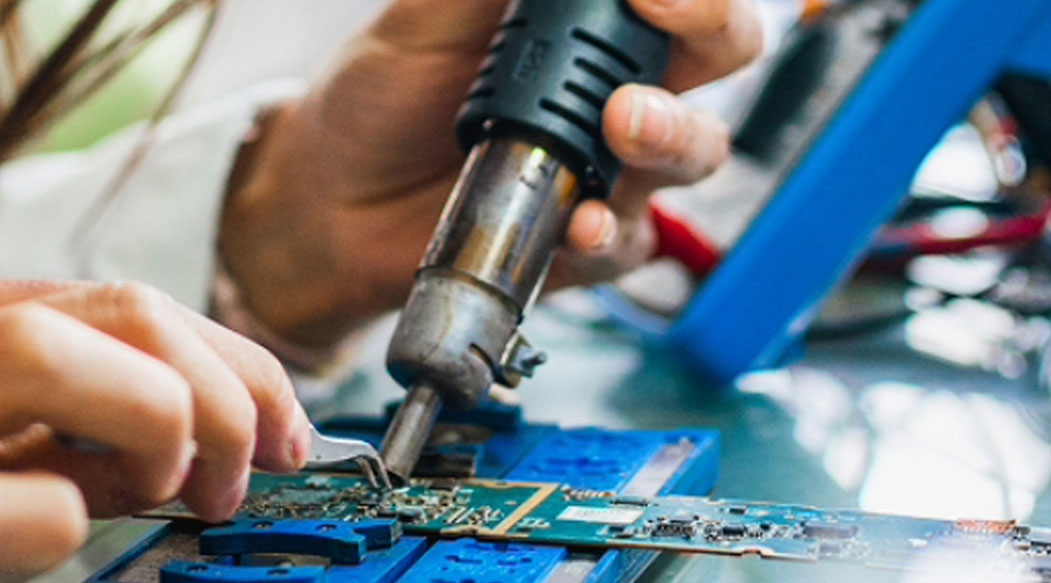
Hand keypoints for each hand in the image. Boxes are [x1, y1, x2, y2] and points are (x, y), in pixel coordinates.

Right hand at [0, 264, 310, 581]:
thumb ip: (67, 420)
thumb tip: (203, 433)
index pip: (129, 300)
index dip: (237, 363)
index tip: (284, 427)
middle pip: (117, 312)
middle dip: (220, 391)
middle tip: (233, 478)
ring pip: (46, 357)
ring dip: (154, 426)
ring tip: (163, 496)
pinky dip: (46, 518)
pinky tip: (62, 530)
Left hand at [220, 0, 761, 347]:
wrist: (330, 197)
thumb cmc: (380, 96)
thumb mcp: (425, 17)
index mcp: (588, 25)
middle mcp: (614, 90)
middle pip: (719, 55)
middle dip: (712, 36)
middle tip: (654, 34)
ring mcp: (607, 169)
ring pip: (693, 152)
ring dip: (672, 136)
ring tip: (623, 125)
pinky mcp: (582, 243)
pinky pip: (627, 243)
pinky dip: (610, 232)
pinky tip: (580, 222)